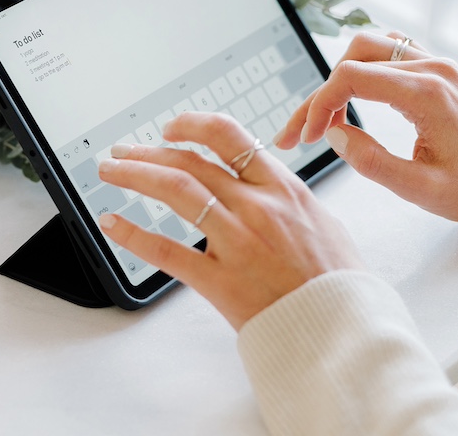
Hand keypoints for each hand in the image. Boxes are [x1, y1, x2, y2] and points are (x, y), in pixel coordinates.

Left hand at [98, 113, 363, 329]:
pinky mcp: (222, 281)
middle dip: (149, 152)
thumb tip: (267, 178)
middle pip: (191, 162)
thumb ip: (288, 198)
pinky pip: (168, 251)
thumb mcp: (323, 223)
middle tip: (124, 151)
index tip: (170, 128)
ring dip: (136, 176)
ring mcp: (238, 243)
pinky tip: (113, 224)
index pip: (228, 136)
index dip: (192, 125)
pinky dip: (134, 234)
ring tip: (111, 171)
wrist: (345, 333)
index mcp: (283, 189)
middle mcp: (257, 208)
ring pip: (176, 191)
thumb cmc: (337, 283)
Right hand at [274, 31, 457, 238]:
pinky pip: (387, 51)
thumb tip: (333, 135)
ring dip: (339, 78)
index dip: (319, 104)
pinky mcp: (435, 69)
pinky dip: (362, 69)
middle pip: (353, 60)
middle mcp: (432, 69)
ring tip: (327, 116)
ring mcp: (435, 64)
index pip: (351, 77)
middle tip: (306, 132)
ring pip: (366, 48)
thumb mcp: (417, 189)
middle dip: (321, 95)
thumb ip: (370, 161)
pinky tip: (352, 97)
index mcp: (428, 94)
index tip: (309, 136)